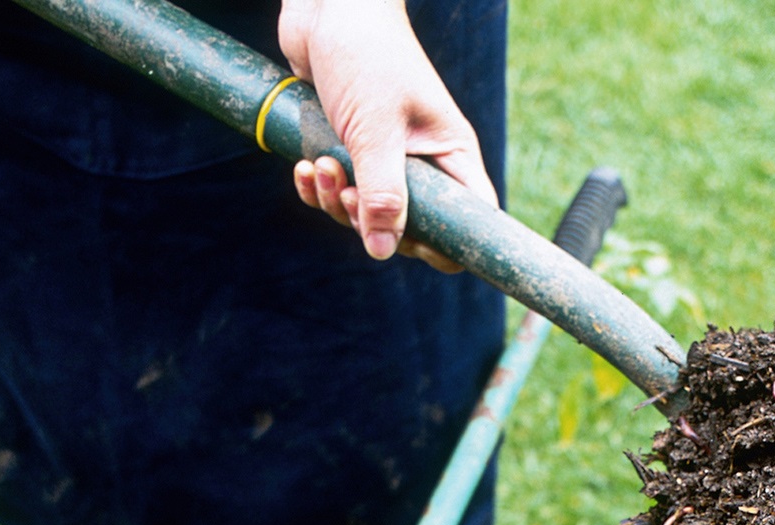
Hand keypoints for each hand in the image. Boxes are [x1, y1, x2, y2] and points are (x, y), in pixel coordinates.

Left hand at [279, 0, 496, 269]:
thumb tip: (382, 250)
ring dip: (337, 202)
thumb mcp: (375, 128)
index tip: (406, 243)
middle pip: (410, 227)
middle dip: (371, 221)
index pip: (470, 218)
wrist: (326, 3)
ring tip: (322, 167)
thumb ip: (383, 193)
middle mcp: (423, 159)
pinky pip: (337, 191)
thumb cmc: (364, 53)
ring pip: (366, 212)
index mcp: (449, 153)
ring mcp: (384, 155)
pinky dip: (318, 188)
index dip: (445, 244)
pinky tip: (305, 168)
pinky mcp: (348, 147)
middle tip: (348, 194)